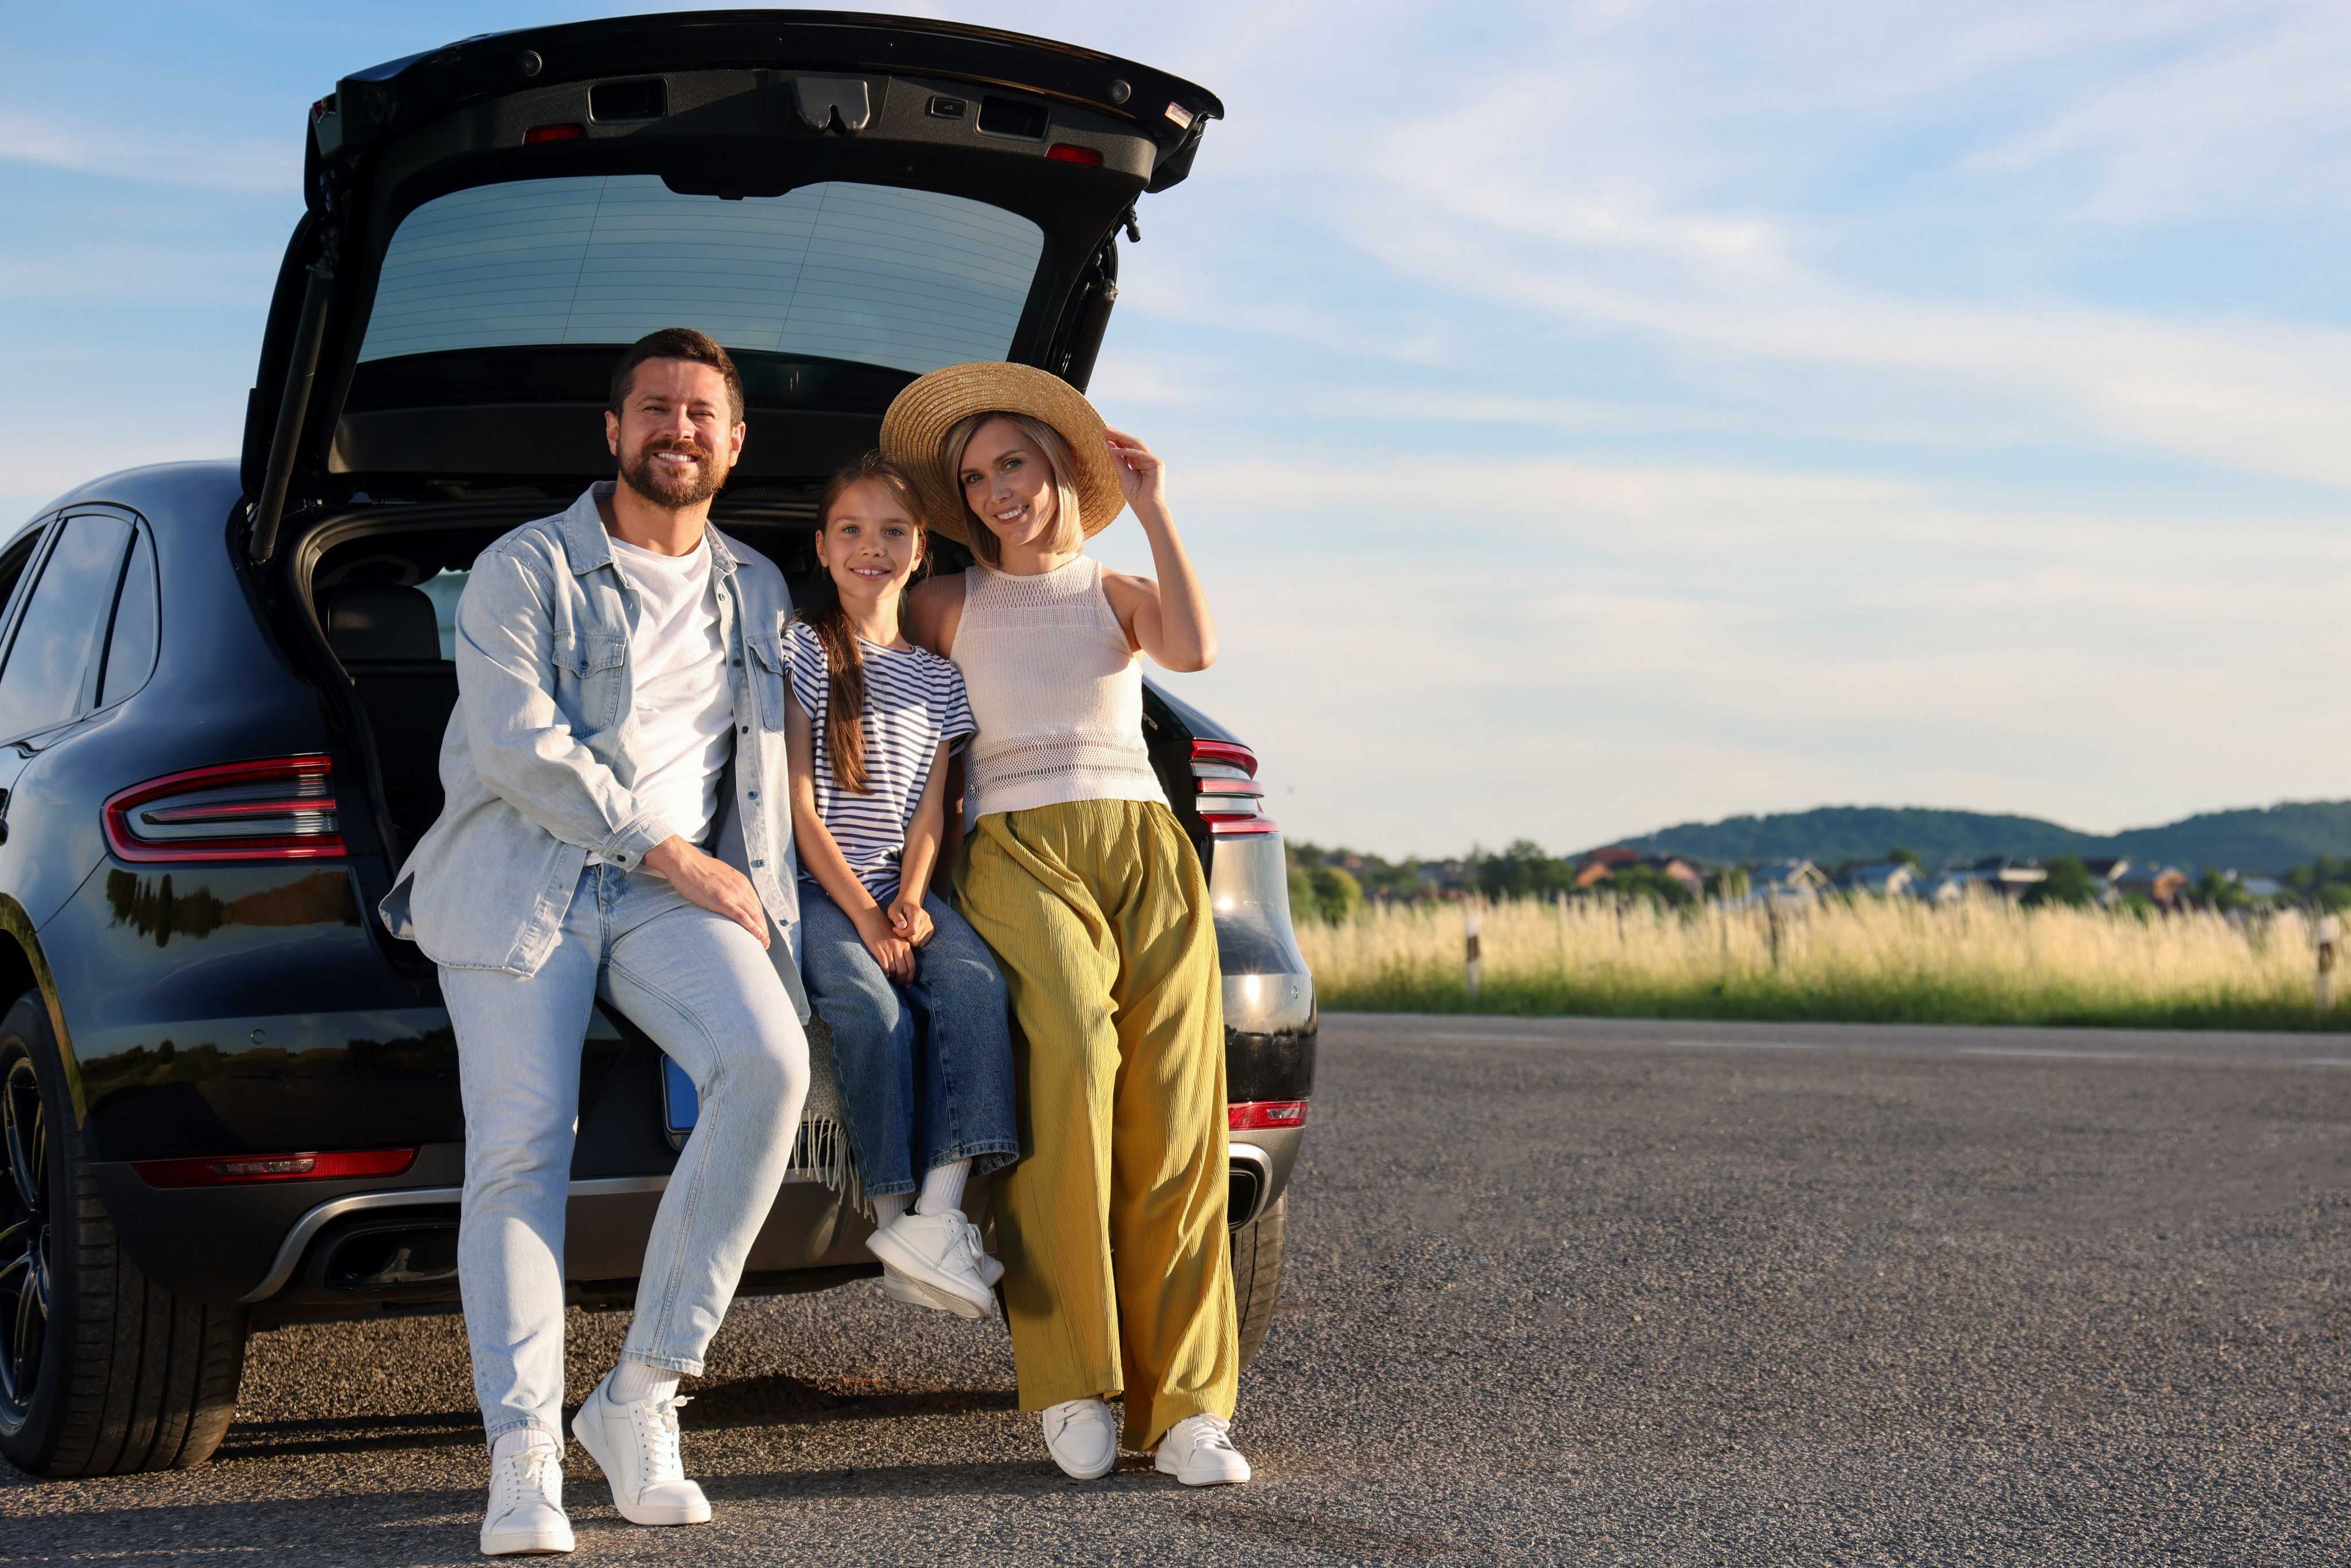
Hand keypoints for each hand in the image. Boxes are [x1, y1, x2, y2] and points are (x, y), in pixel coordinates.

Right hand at [643, 836, 769, 947]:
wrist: (684, 861)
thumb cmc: (695, 868)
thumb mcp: (717, 874)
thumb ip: (724, 884)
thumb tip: (722, 892)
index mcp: (740, 881)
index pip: (755, 903)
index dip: (760, 919)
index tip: (762, 930)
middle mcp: (741, 887)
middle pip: (757, 911)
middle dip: (763, 927)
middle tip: (765, 942)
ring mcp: (732, 893)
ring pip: (753, 915)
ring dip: (761, 931)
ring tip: (764, 944)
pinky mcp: (722, 900)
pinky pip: (742, 916)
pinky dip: (752, 927)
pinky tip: (758, 936)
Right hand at [853, 903, 914, 982]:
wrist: (870, 917)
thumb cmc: (882, 928)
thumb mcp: (897, 937)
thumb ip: (901, 949)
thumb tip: (902, 964)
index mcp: (905, 944)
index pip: (912, 965)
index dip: (911, 977)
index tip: (908, 984)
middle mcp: (899, 947)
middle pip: (904, 970)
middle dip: (902, 980)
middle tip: (899, 985)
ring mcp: (889, 948)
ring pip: (895, 970)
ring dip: (894, 978)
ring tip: (891, 981)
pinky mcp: (878, 949)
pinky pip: (885, 966)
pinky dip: (885, 973)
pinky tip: (884, 975)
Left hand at [888, 892, 934, 948]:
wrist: (909, 903)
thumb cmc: (899, 907)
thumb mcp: (893, 910)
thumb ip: (896, 918)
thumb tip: (902, 926)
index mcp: (917, 912)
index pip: (912, 930)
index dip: (901, 933)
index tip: (895, 928)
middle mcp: (926, 919)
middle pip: (914, 939)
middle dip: (904, 937)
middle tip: (899, 930)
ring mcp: (929, 925)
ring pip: (917, 943)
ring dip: (909, 940)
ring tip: (904, 931)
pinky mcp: (931, 931)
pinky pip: (921, 944)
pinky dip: (914, 942)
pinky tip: (910, 934)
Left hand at [1103, 426, 1166, 511]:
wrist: (1147, 508)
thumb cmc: (1135, 495)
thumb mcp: (1122, 474)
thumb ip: (1116, 459)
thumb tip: (1107, 443)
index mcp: (1139, 463)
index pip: (1127, 448)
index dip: (1116, 440)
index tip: (1104, 434)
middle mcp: (1147, 460)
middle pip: (1132, 443)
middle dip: (1118, 436)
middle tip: (1105, 428)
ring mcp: (1153, 461)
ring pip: (1136, 444)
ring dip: (1121, 438)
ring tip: (1109, 433)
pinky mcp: (1157, 463)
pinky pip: (1140, 454)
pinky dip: (1127, 452)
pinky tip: (1115, 450)